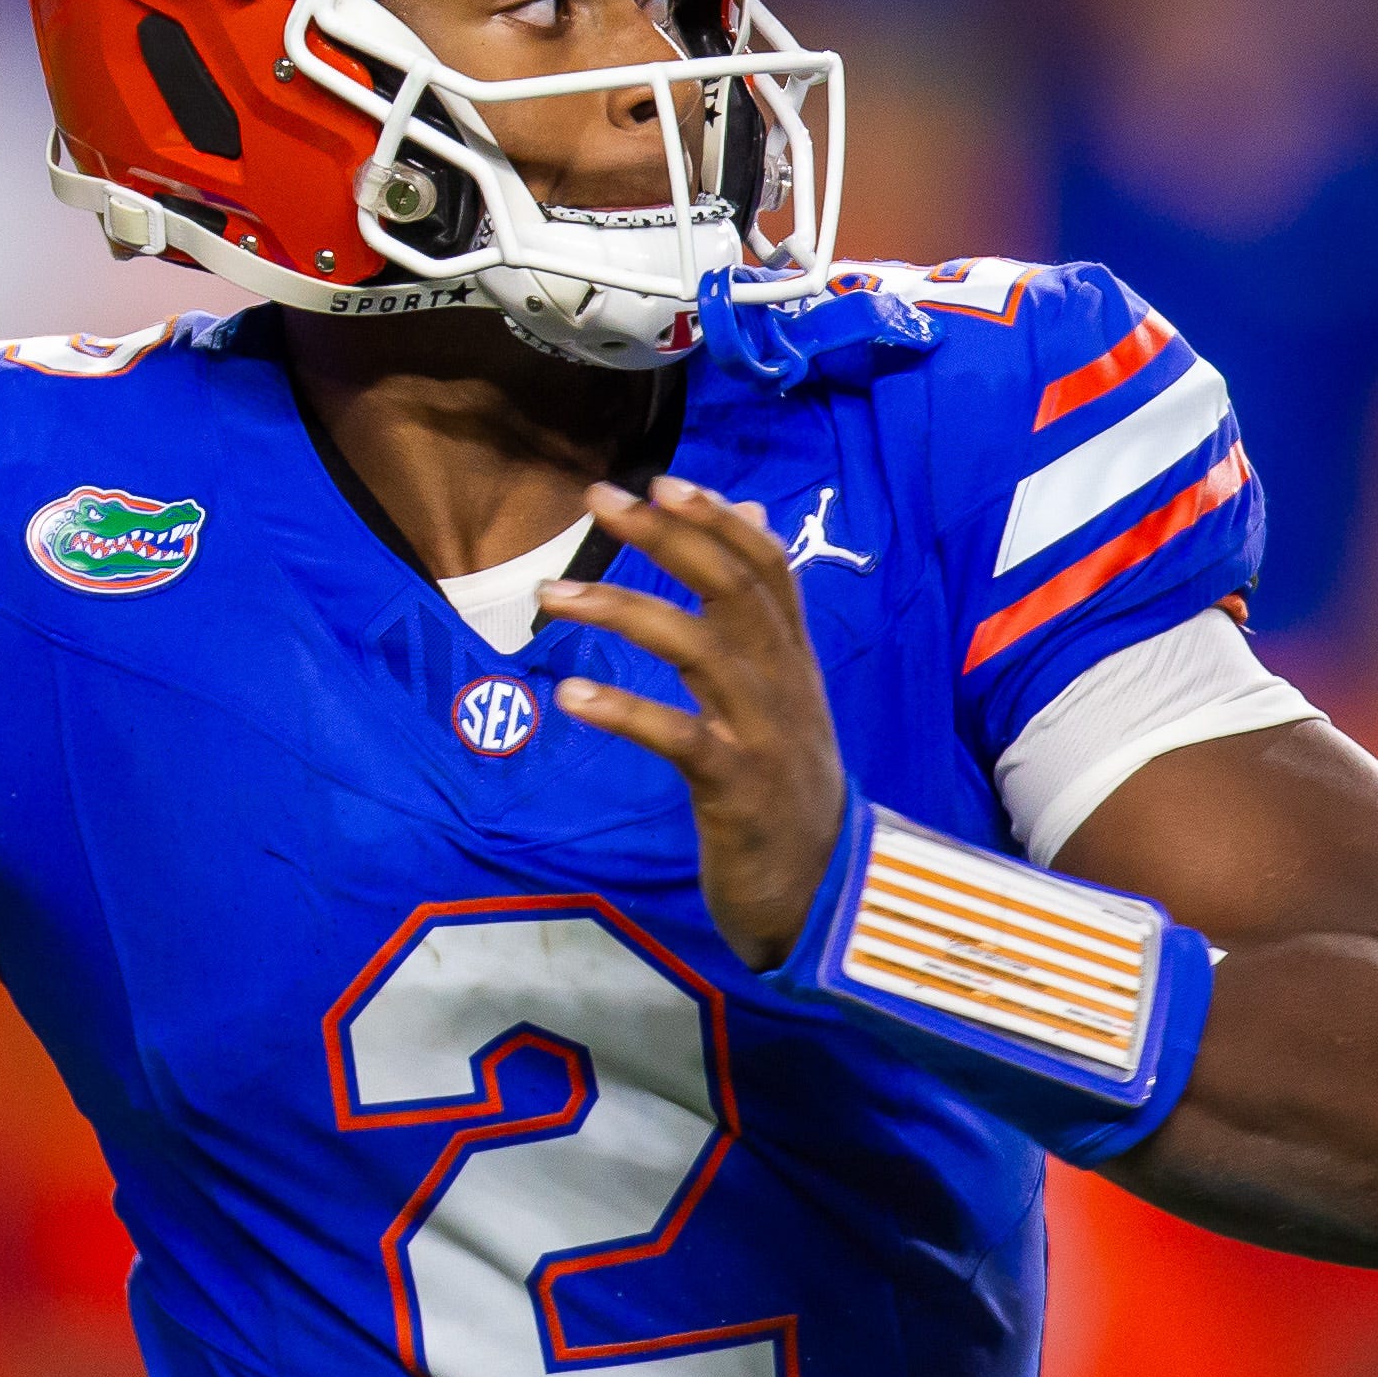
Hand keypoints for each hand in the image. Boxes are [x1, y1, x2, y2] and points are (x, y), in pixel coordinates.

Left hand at [540, 475, 845, 971]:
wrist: (826, 896)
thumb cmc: (788, 793)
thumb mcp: (784, 699)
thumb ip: (764, 617)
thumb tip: (754, 516)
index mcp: (794, 663)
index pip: (767, 568)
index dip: (718, 519)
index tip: (660, 480)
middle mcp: (785, 686)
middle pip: (731, 589)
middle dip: (665, 536)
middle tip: (598, 499)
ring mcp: (765, 736)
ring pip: (701, 648)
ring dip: (623, 610)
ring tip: (551, 594)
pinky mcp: (737, 791)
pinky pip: (679, 738)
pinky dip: (625, 711)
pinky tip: (571, 696)